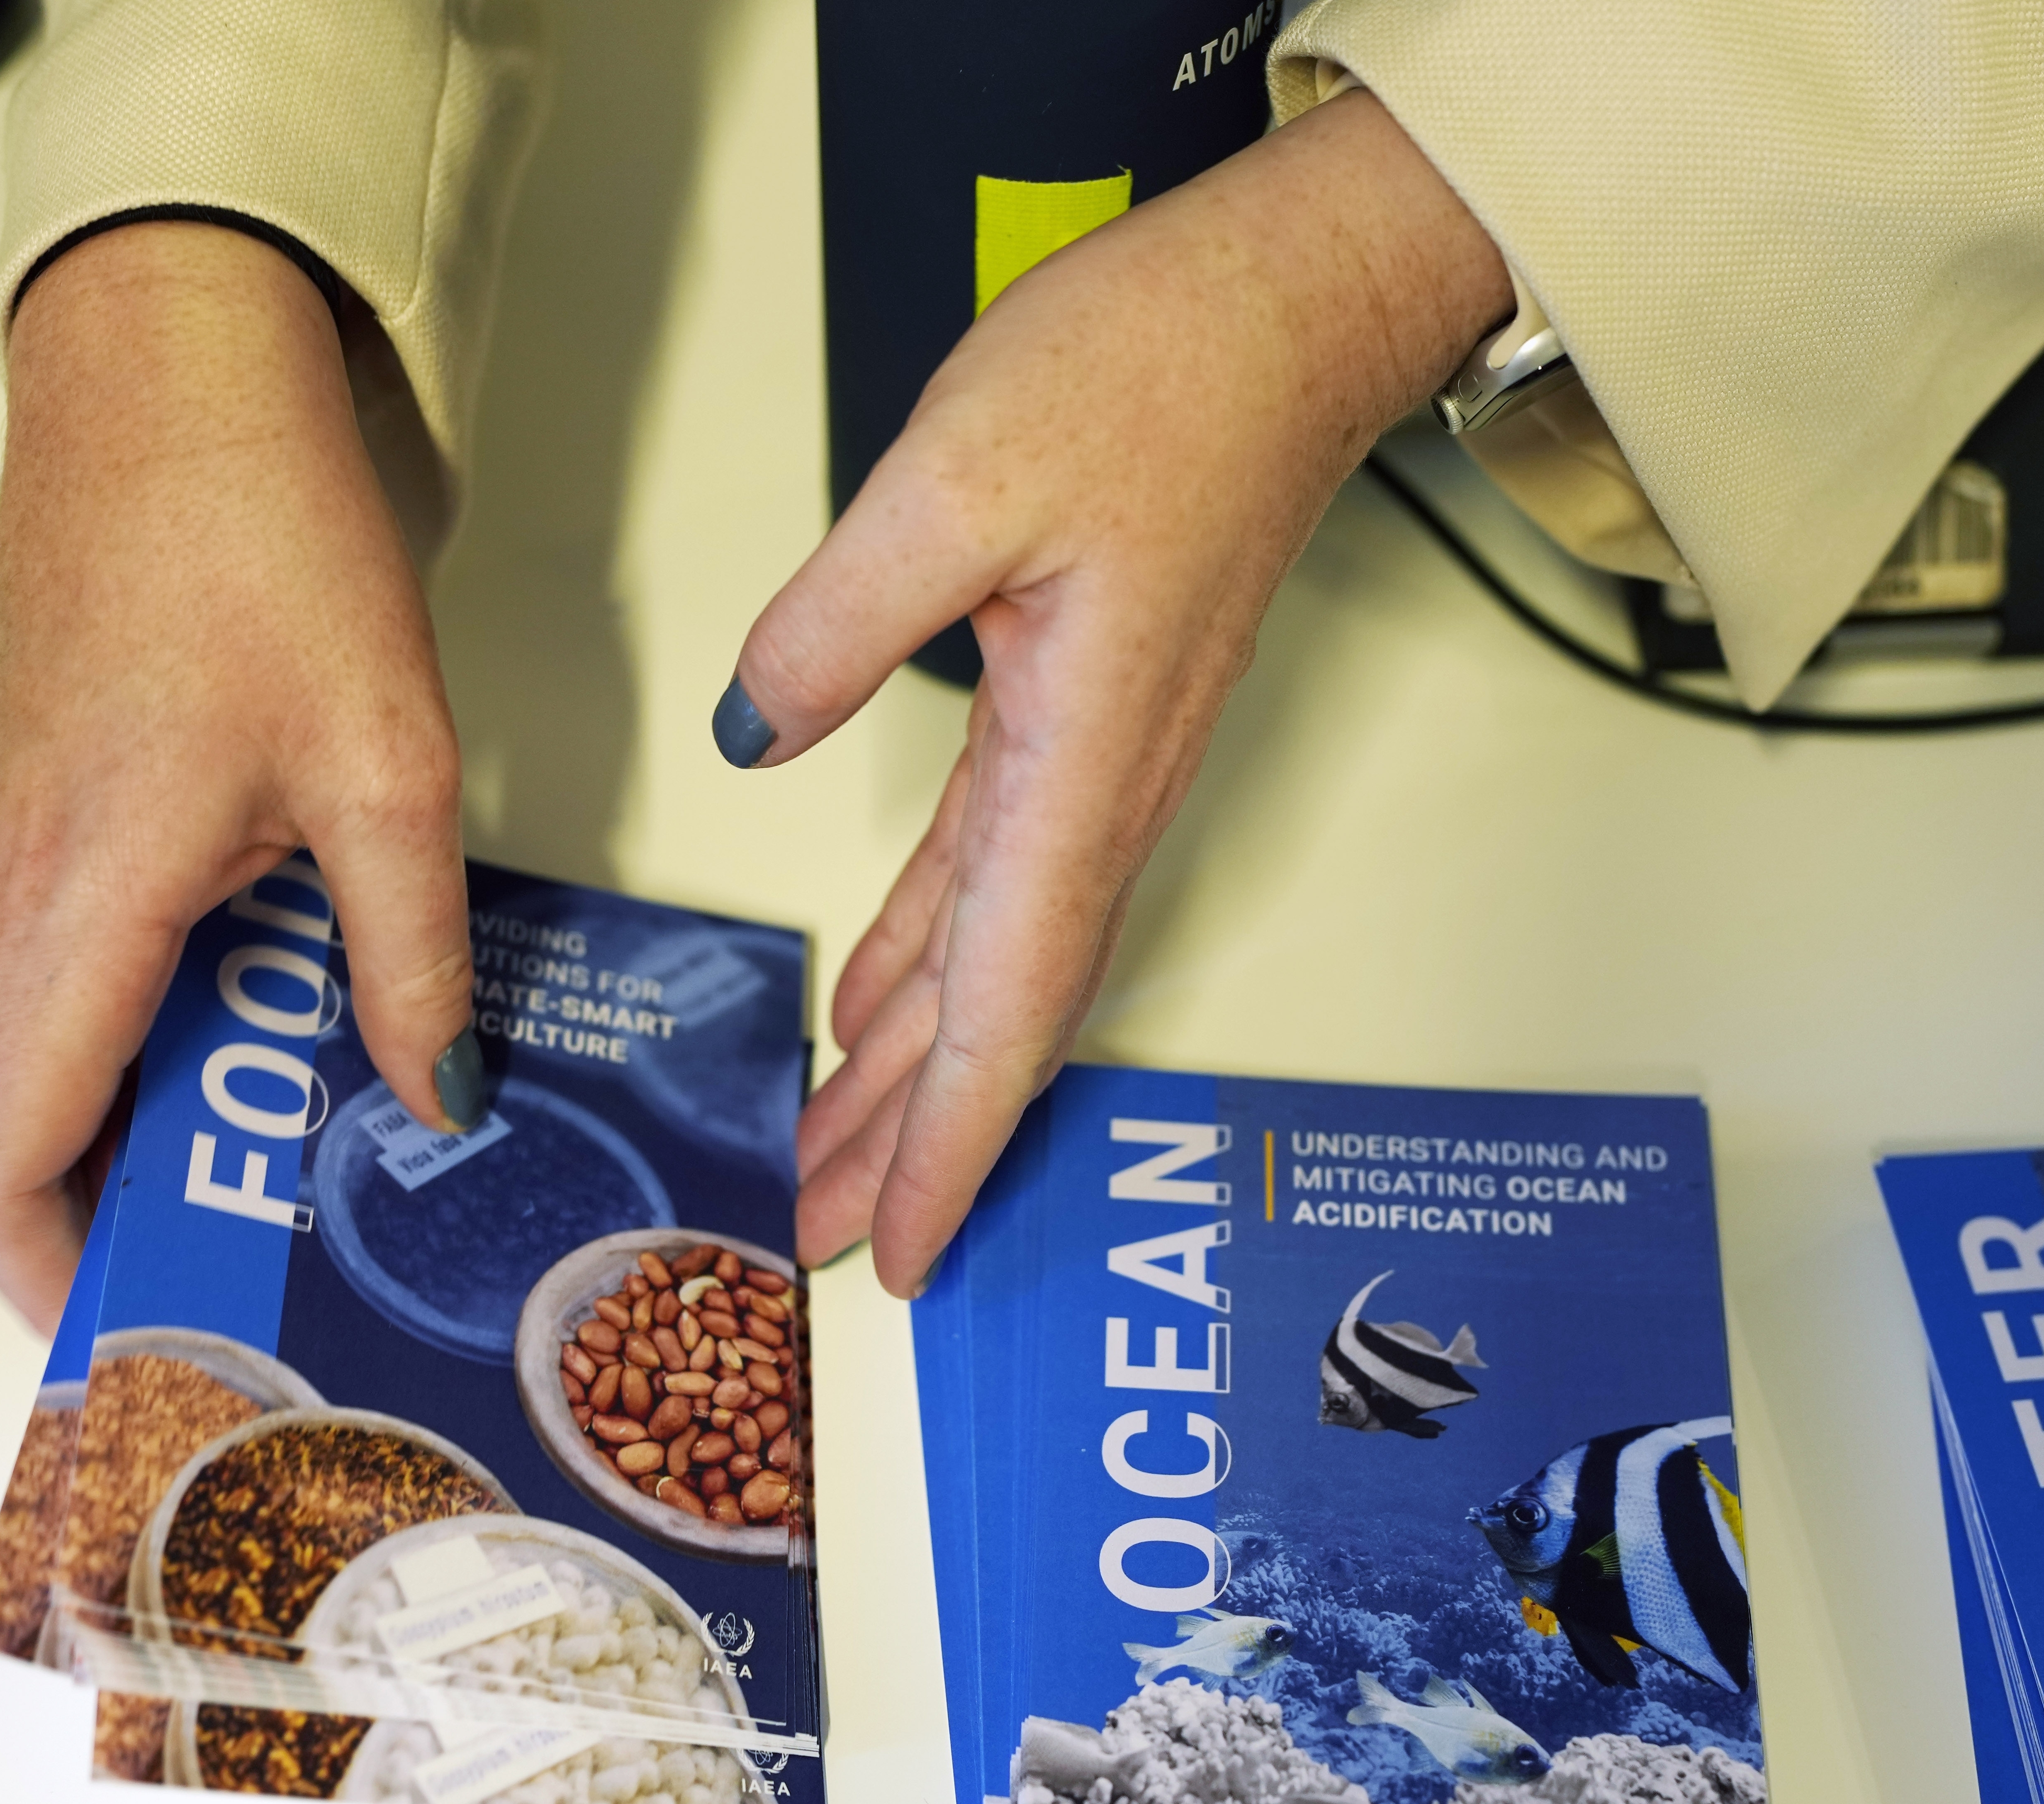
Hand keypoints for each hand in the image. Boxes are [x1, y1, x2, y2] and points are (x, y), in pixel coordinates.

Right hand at [0, 223, 476, 1330]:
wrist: (165, 379)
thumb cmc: (258, 543)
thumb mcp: (390, 767)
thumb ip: (412, 955)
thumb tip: (441, 1091)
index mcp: (68, 904)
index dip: (56, 1271)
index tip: (159, 1308)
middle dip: (31, 1228)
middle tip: (185, 1234)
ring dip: (49, 1134)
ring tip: (207, 1132)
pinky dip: (58, 1047)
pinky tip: (195, 1018)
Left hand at [718, 94, 1509, 1291]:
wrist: (1284, 312)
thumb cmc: (1156, 370)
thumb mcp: (961, 471)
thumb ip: (843, 614)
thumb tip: (759, 725)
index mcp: (1078, 761)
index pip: (1005, 1002)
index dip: (949, 1140)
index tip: (900, 1251)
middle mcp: (1099, 790)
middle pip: (999, 1015)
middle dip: (916, 1139)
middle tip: (833, 1241)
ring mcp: (1096, 761)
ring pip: (993, 959)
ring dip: (915, 1064)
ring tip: (836, 1152)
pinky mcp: (1078, 714)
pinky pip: (992, 877)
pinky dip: (931, 954)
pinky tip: (879, 1002)